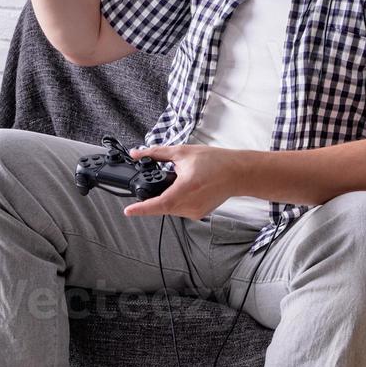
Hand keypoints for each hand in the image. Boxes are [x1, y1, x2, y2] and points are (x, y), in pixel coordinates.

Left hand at [123, 144, 242, 219]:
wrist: (237, 173)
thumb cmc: (215, 162)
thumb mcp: (183, 152)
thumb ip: (157, 153)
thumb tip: (137, 153)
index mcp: (185, 188)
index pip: (159, 203)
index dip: (142, 209)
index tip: (128, 211)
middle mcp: (190, 204)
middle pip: (162, 205)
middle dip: (157, 194)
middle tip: (163, 179)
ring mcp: (195, 211)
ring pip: (170, 208)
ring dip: (168, 196)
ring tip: (183, 180)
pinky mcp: (198, 214)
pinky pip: (180, 209)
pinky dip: (177, 200)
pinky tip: (189, 187)